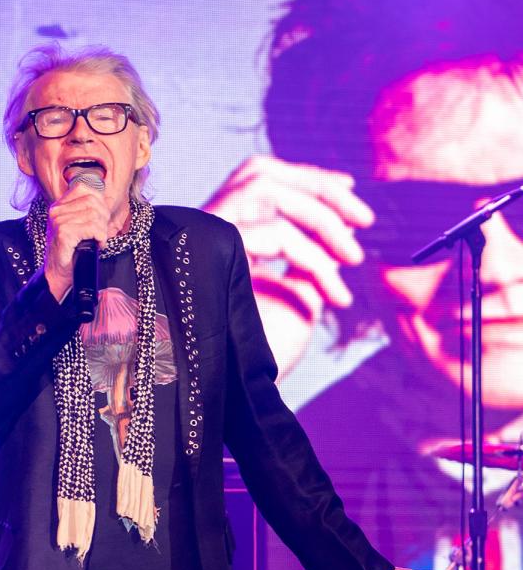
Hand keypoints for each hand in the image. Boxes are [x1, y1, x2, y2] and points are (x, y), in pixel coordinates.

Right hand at [44, 181, 109, 300]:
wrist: (58, 273)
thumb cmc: (70, 251)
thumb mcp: (78, 226)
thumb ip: (87, 211)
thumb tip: (106, 202)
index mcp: (60, 205)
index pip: (85, 189)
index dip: (99, 202)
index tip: (101, 218)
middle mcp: (57, 210)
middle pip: (93, 201)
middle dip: (103, 218)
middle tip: (101, 232)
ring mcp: (59, 221)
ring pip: (95, 215)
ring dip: (102, 230)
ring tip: (98, 240)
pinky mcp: (64, 233)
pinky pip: (92, 228)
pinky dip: (100, 237)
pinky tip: (97, 244)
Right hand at [203, 155, 373, 377]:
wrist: (232, 398)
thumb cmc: (258, 355)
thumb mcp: (295, 296)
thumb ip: (311, 260)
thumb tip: (343, 227)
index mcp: (218, 235)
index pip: (259, 178)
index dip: (306, 178)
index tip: (350, 188)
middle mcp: (204, 229)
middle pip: (261, 171)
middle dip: (318, 186)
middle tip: (366, 219)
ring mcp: (203, 239)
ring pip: (265, 189)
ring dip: (320, 217)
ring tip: (354, 259)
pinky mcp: (211, 256)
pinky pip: (274, 234)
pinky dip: (314, 257)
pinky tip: (335, 291)